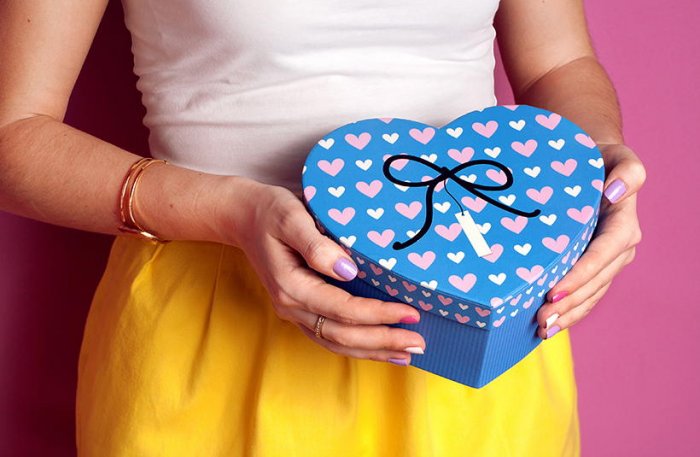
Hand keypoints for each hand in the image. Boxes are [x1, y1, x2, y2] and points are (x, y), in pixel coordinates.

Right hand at [228, 178, 425, 364]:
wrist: (244, 216)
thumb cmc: (270, 211)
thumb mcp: (291, 217)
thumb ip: (316, 245)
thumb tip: (348, 270)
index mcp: (292, 286)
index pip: (343, 310)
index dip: (378, 314)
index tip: (410, 313)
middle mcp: (292, 306)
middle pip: (343, 335)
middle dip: (382, 340)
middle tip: (419, 342)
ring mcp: (294, 312)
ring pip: (337, 342)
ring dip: (373, 350)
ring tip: (407, 352)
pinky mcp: (300, 309)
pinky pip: (330, 336)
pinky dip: (357, 346)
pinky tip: (379, 347)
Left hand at [536, 143, 645, 338]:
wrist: (595, 164)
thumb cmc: (601, 159)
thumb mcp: (618, 157)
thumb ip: (628, 171)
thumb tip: (616, 192)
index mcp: (624, 225)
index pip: (601, 256)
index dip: (579, 277)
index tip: (553, 293)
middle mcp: (619, 247)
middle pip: (594, 283)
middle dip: (569, 304)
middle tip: (540, 320)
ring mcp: (607, 261)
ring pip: (590, 295)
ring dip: (568, 315)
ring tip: (543, 329)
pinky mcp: (595, 268)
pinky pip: (585, 295)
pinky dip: (569, 311)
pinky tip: (550, 325)